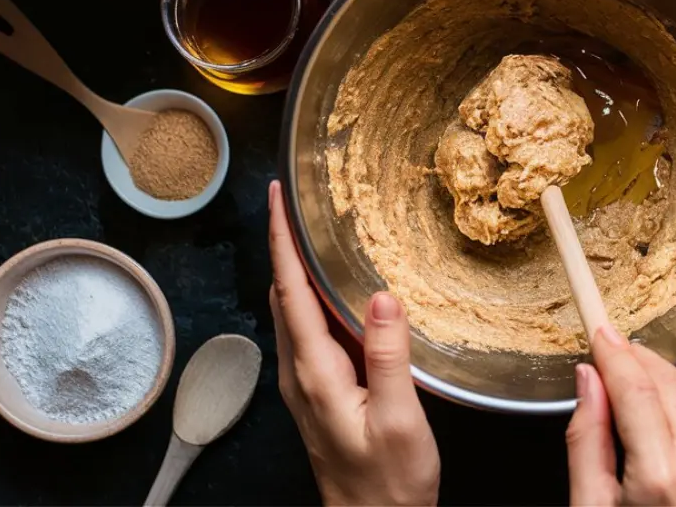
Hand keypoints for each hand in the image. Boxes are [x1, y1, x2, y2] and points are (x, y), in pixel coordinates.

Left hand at [267, 180, 439, 505]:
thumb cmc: (389, 483)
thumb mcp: (400, 418)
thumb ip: (389, 355)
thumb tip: (382, 295)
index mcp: (315, 371)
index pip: (290, 290)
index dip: (282, 240)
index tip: (275, 196)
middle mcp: (300, 373)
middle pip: (282, 293)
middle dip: (283, 243)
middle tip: (294, 200)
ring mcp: (307, 383)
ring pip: (292, 310)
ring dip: (296, 268)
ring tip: (309, 231)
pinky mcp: (320, 392)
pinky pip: (307, 329)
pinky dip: (312, 295)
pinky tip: (333, 290)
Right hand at [566, 326, 675, 506]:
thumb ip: (587, 440)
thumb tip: (588, 379)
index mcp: (661, 478)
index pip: (636, 387)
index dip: (614, 352)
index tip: (599, 331)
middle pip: (670, 383)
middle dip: (637, 359)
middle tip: (610, 347)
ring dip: (662, 385)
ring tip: (630, 386)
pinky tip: (663, 422)